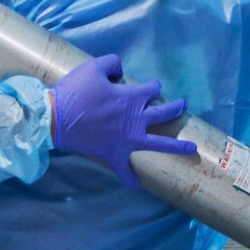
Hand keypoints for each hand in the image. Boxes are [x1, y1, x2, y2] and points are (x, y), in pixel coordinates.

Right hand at [49, 54, 197, 187]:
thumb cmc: (75, 91)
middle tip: (183, 106)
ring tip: (192, 148)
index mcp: (132, 98)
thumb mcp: (93, 67)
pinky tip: (136, 186)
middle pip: (163, 113)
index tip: (150, 87)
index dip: (152, 86)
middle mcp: (136, 119)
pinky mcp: (114, 154)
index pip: (152, 90)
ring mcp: (128, 140)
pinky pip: (124, 170)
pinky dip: (130, 179)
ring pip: (159, 144)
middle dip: (175, 108)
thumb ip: (112, 63)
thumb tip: (122, 70)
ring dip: (177, 146)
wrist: (56, 118)